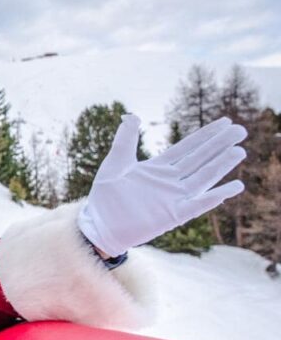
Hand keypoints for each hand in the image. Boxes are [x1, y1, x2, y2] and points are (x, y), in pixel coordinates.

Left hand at [78, 115, 246, 256]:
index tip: (225, 121)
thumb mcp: (116, 162)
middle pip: (200, 159)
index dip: (206, 135)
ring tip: (239, 151)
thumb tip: (132, 115)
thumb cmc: (106, 196)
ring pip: (203, 178)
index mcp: (159, 168)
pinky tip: (235, 186)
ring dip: (221, 165)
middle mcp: (171, 182)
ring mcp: (174, 198)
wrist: (99, 225)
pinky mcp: (173, 215)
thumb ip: (125, 140)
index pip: (188, 147)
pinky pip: (199, 204)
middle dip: (219, 145)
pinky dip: (216, 196)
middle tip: (240, 130)